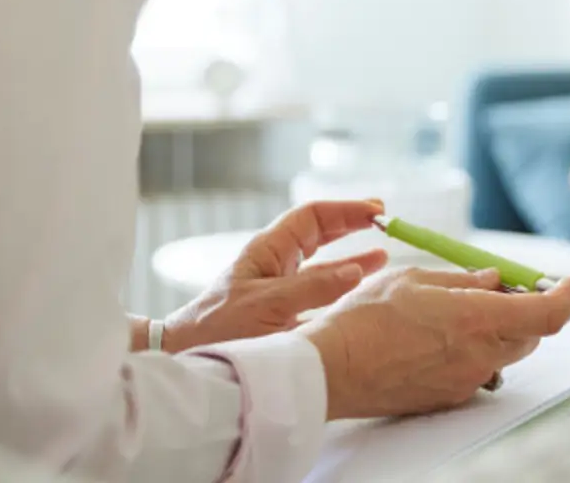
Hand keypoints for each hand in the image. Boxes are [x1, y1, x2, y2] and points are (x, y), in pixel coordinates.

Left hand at [160, 200, 389, 351]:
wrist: (187, 359)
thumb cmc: (218, 328)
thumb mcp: (269, 304)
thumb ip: (314, 287)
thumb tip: (357, 269)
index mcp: (268, 251)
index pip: (312, 217)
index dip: (345, 210)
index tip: (376, 211)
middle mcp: (274, 265)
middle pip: (318, 234)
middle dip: (350, 225)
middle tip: (383, 220)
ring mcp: (278, 289)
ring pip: (321, 265)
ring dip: (351, 259)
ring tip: (382, 254)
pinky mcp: (281, 315)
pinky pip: (317, 294)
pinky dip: (340, 289)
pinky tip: (357, 293)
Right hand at [298, 268, 569, 419]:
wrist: (332, 369)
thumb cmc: (364, 320)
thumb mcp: (414, 279)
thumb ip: (462, 280)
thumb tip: (493, 280)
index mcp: (477, 319)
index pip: (548, 314)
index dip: (567, 297)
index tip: (568, 284)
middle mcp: (479, 355)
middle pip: (530, 334)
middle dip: (524, 309)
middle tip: (499, 287)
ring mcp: (466, 380)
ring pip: (503, 352)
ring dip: (496, 330)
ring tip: (454, 311)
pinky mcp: (449, 397)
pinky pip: (476, 369)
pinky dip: (470, 349)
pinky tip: (434, 337)